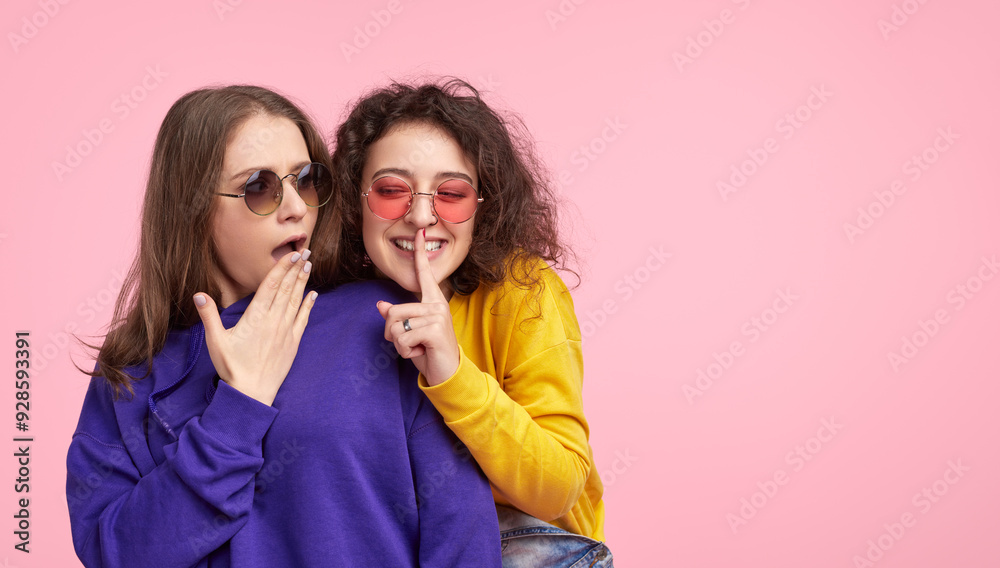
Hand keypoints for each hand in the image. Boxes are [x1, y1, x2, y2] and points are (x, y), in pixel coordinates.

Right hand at [193, 250, 317, 405]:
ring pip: (296, 301)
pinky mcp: (293, 343)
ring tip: (309, 265)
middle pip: (287, 289)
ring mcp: (286, 331)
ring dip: (303, 282)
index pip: (271, 286)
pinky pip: (303, 319)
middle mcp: (274, 321)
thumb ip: (209, 316)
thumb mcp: (216, 341)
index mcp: (256, 317)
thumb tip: (199, 294)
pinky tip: (313, 294)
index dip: (282, 268)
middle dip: (296, 268)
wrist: (252, 393)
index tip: (292, 254)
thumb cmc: (232, 367)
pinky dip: (309, 305)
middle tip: (305, 250)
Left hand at [377, 229, 459, 385]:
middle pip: (393, 311)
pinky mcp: (435, 329)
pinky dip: (405, 351)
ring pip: (395, 326)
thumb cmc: (429, 352)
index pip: (424, 273)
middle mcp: (437, 304)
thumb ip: (397, 318)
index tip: (420, 231)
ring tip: (417, 347)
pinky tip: (421, 352)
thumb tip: (380, 305)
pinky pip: (403, 338)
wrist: (447, 374)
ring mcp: (437, 315)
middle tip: (409, 343)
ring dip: (399, 344)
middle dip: (391, 333)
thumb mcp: (409, 334)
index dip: (419, 252)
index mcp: (433, 301)